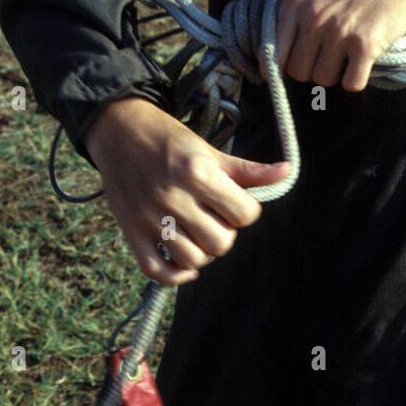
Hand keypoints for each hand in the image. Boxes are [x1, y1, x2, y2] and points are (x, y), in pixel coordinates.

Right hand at [84, 97, 289, 285]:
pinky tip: (185, 263)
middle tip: (216, 218)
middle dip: (226, 233)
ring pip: (193, 260)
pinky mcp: (131, 232)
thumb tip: (286, 172)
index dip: (246, 212)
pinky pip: (157, 271)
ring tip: (199, 233)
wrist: (119, 129)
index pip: (244, 214)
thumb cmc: (168, 138)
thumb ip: (247, 169)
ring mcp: (150, 217)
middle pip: (221, 243)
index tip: (235, 203)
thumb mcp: (208, 149)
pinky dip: (176, 275)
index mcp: (197, 172)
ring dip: (203, 252)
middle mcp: (174, 197)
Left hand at [258, 0, 405, 92]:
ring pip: (324, 80)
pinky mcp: (365, 46)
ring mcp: (339, 33)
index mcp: (294, 2)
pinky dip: (357, 79)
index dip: (279, 66)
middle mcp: (313, 18)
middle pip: (298, 72)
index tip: (290, 68)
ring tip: (346, 55)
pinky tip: (362, 64)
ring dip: (335, 74)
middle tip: (327, 56)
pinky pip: (352, 83)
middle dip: (312, 69)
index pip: (273, 52)